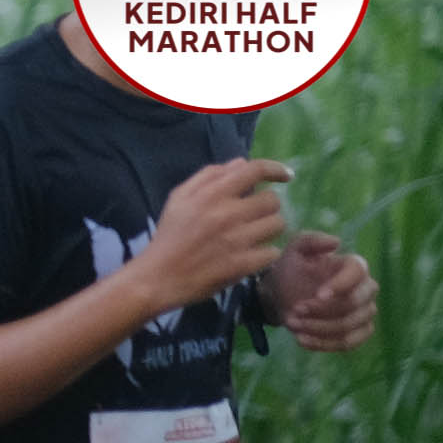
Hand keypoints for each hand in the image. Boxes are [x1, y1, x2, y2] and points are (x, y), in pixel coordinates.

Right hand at [133, 156, 293, 309]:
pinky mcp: (243, 265)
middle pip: (272, 200)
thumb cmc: (168, 236)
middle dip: (267, 206)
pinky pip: (272, 252)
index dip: (275, 169)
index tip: (286, 175)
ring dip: (269, 228)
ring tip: (255, 235)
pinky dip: (266, 253)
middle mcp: (228, 214)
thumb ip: (208, 176)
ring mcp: (238, 241)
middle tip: (255, 215)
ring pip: (277, 225)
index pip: (255, 171)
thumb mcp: (178, 199)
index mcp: (212, 195)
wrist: (157, 279)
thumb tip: (240, 163)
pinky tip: (252, 255)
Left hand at [274, 232, 379, 352]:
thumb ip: (311, 241)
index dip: (340, 285)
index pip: (358, 273)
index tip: (317, 294)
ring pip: (350, 326)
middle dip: (323, 311)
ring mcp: (364, 312)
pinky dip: (324, 344)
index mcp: (355, 266)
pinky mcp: (357, 333)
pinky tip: (301, 339)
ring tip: (292, 324)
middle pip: (355, 304)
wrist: (281, 294)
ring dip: (318, 328)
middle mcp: (366, 289)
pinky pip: (348, 343)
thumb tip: (336, 243)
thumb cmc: (292, 269)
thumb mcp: (294, 251)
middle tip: (295, 310)